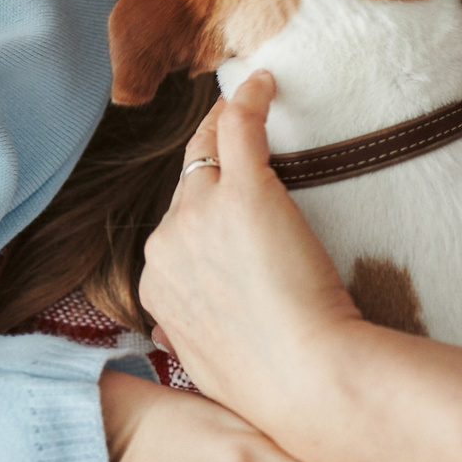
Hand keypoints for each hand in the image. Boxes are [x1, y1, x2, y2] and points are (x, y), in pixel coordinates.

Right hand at [139, 72, 364, 441]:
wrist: (305, 378)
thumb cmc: (270, 379)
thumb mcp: (206, 360)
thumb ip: (184, 333)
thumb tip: (168, 334)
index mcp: (156, 285)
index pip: (173, 227)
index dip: (199, 211)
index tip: (220, 202)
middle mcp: (167, 242)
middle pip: (188, 185)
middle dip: (209, 166)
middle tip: (235, 139)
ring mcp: (202, 214)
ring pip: (208, 150)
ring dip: (224, 125)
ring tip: (246, 103)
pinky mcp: (247, 193)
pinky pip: (238, 127)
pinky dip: (250, 99)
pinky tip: (265, 81)